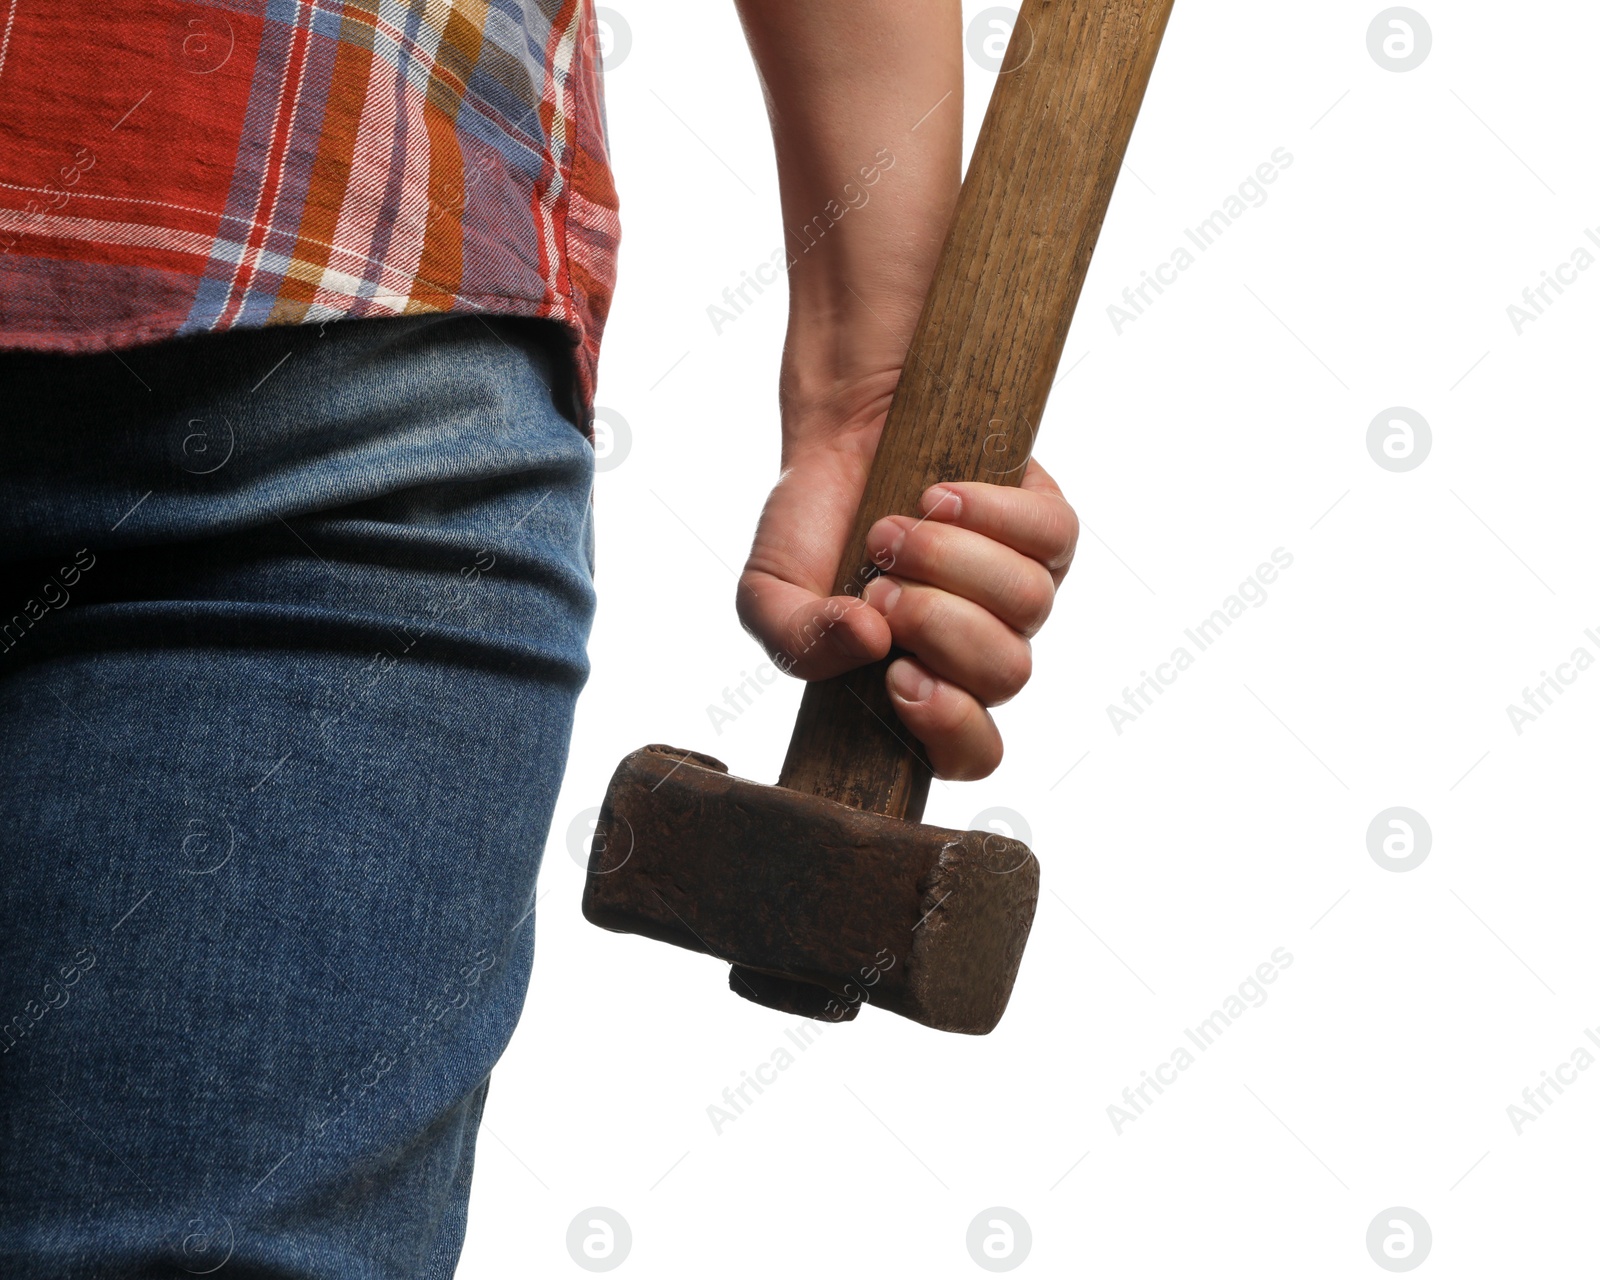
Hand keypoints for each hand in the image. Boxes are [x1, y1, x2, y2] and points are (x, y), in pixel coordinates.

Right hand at [737, 389, 1077, 779]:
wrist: (836, 432)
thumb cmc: (809, 528)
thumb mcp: (768, 594)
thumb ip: (797, 640)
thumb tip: (871, 640)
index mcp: (921, 686)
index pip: (971, 753)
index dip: (951, 729)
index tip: (899, 678)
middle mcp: (981, 648)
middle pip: (1007, 675)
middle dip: (935, 624)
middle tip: (878, 585)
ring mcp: (1020, 590)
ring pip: (1029, 604)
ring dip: (950, 562)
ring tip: (892, 533)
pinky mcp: (1046, 526)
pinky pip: (1051, 537)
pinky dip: (987, 513)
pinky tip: (936, 496)